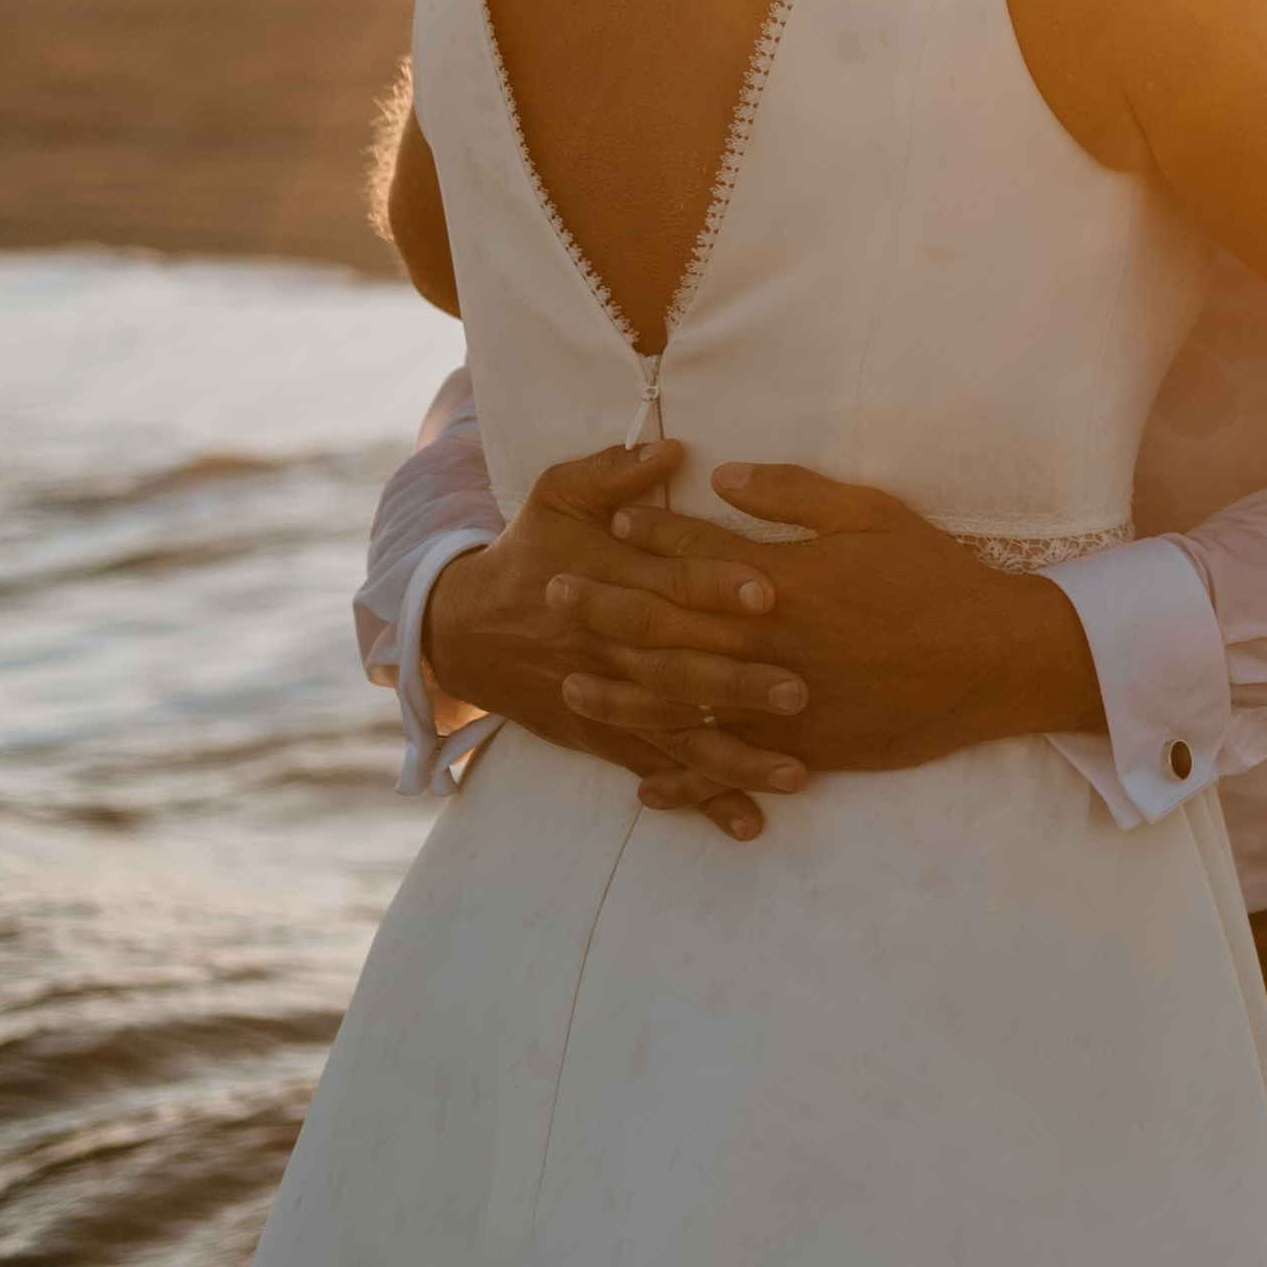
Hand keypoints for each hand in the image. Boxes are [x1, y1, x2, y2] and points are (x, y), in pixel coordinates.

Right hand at [420, 441, 808, 844]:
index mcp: (611, 580)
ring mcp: (610, 700)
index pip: (669, 582)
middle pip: (680, 667)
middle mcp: (613, 646)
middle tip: (801, 691)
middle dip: (738, 683)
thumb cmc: (529, 548)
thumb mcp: (558, 494)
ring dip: (735, 757)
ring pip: (676, 733)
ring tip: (795, 773)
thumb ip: (614, 472)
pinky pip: (656, 772)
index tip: (768, 588)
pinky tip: (747, 821)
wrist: (465, 628)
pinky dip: (699, 799)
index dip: (716, 584)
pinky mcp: (605, 739)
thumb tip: (671, 445)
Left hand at [590, 465, 1106, 774]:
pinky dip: (685, 780)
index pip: (694, 555)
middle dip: (605, 609)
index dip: (645, 538)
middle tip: (553, 596)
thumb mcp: (869, 513)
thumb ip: (792, 493)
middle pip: (667, 628)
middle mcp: (768, 643)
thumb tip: (723, 474)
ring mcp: (783, 703)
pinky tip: (644, 785)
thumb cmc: (935, 578)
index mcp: (780, 582)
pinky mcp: (806, 748)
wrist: (994, 660)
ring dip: (622, 693)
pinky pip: (731, 767)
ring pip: (683, 703)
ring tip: (573, 684)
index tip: (605, 526)